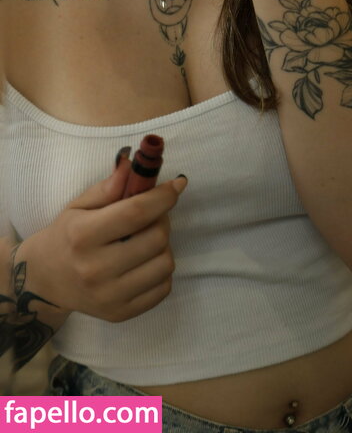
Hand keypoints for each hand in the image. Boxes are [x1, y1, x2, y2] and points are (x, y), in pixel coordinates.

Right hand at [18, 158, 186, 322]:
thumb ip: (109, 186)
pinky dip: (160, 270)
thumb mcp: (80, 205)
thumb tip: (133, 164)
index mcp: (83, 236)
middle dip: (162, 218)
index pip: (136, 212)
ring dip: (163, 246)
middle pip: (157, 238)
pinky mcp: (120, 314)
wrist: (45, 280)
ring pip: (165, 263)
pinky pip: (163, 288)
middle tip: (152, 215)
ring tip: (145, 240)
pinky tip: (144, 262)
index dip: (163, 195)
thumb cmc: (67, 235)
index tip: (178, 183)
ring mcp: (109, 297)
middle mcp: (95, 270)